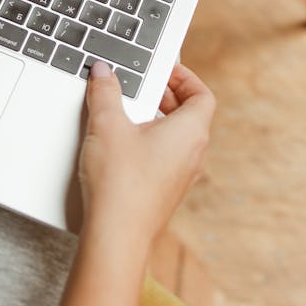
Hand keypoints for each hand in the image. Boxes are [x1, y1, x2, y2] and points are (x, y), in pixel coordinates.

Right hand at [79, 62, 214, 245]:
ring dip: (156, 119)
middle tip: (140, 86)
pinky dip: (150, 142)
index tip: (163, 69)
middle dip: (165, 95)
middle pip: (190, 114)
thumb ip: (106, 92)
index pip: (201, 94)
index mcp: (190, 132)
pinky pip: (165, 157)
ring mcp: (181, 176)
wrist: (116, 236)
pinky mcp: (165, 191)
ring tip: (127, 112)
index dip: (184, 77)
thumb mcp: (108, 125)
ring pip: (177, 137)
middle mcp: (193, 154)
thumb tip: (104, 71)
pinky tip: (121, 144)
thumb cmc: (120, 182)